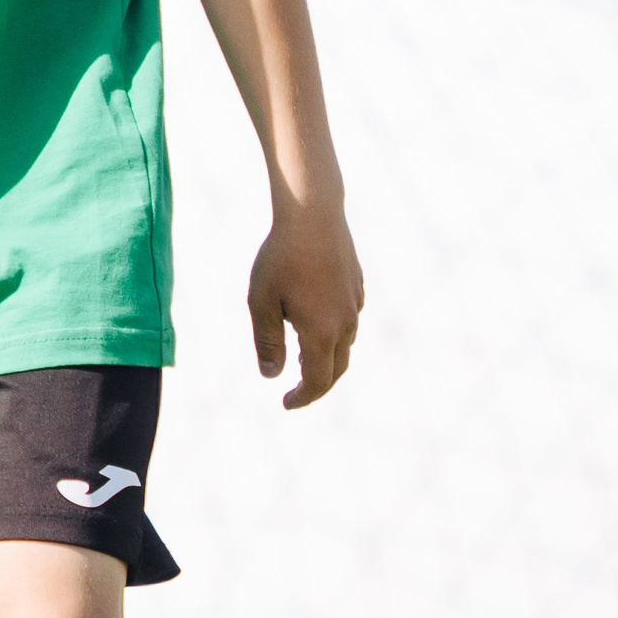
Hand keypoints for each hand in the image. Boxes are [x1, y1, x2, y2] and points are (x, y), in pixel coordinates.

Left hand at [248, 200, 361, 408]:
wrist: (313, 214)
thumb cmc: (281, 258)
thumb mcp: (261, 302)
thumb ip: (267, 342)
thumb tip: (272, 376)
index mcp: (322, 333)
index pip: (317, 382)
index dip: (303, 398)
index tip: (285, 403)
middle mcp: (345, 323)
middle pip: (336, 369)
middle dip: (317, 385)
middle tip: (296, 392)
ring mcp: (354, 303)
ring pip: (345, 344)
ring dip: (327, 359)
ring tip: (303, 360)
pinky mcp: (356, 285)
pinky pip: (348, 320)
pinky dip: (335, 334)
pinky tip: (317, 324)